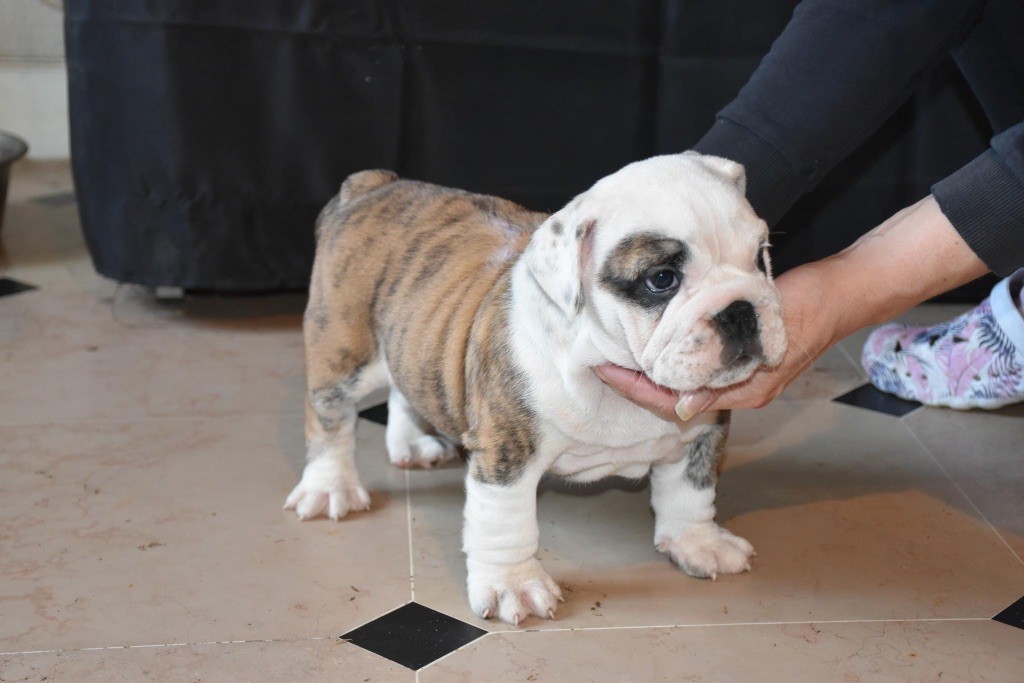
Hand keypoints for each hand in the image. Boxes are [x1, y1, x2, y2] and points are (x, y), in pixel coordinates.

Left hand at [594, 196, 987, 420]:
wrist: (844, 289)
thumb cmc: (809, 306)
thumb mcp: (766, 336)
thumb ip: (726, 377)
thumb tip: (684, 409)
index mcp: (746, 392)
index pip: (675, 401)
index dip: (637, 389)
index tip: (605, 371)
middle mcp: (741, 389)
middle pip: (675, 396)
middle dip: (638, 383)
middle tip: (601, 362)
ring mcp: (743, 374)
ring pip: (685, 382)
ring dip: (653, 371)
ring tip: (619, 353)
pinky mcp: (744, 356)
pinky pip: (700, 367)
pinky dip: (674, 358)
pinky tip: (654, 343)